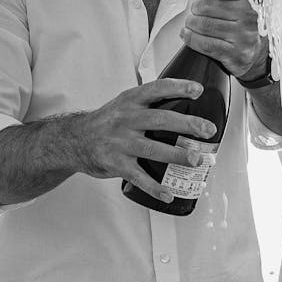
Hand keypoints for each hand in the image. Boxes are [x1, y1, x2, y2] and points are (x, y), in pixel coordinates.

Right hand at [75, 80, 216, 203]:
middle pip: (161, 119)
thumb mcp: (124, 105)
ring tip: (196, 160)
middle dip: (187, 124)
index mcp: (130, 101)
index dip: (178, 87)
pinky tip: (168, 194)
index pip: (156, 89)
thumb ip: (149, 104)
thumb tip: (184, 106)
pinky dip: (155, 188)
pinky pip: (139, 177)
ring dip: (177, 155)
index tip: (198, 90)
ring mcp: (120, 143)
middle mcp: (126, 119)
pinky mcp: (116, 164)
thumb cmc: (106, 122)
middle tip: (208, 130)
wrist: (73, 140)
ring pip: (153, 148)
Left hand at [182, 0, 268, 78]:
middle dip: (196, 9)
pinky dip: (191, 38)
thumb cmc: (240, 19)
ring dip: (192, 24)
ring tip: (193, 23)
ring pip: (203, 24)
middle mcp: (249, 14)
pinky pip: (204, 43)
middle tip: (198, 12)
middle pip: (206, 6)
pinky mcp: (235, 53)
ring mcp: (243, 34)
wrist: (254, 50)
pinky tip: (188, 35)